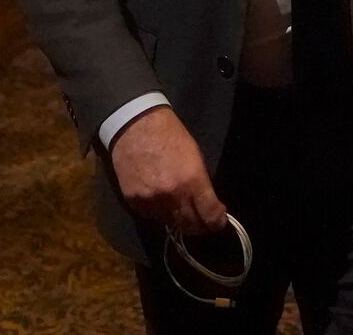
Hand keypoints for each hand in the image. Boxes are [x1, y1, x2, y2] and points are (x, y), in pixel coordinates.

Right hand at [109, 105, 226, 234]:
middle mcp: (172, 195)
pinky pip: (150, 216)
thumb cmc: (170, 136)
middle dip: (199, 226)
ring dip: (177, 219)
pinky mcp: (134, 202)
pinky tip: (158, 198)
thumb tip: (207, 205)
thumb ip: (200, 185)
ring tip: (178, 207)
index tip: (218, 221)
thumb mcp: (194, 156)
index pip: (210, 215)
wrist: (136, 126)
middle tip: (201, 220)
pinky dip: (157, 212)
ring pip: (169, 223)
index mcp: (192, 181)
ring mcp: (151, 200)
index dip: (217, 222)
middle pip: (190, 226)